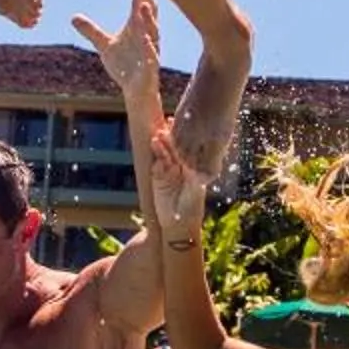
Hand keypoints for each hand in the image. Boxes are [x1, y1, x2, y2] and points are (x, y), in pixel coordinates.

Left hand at [73, 0, 160, 100]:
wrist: (136, 90)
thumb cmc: (125, 65)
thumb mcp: (104, 45)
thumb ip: (91, 31)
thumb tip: (73, 17)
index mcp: (137, 26)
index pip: (139, 1)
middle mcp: (147, 34)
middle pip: (147, 10)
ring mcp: (150, 49)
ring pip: (151, 31)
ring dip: (147, 18)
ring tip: (142, 5)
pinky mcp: (150, 66)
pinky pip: (151, 55)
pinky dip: (149, 47)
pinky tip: (147, 40)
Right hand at [149, 124, 208, 242]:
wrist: (178, 224)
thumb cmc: (191, 207)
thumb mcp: (195, 192)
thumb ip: (193, 179)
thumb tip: (192, 169)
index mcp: (192, 166)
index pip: (189, 148)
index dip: (185, 137)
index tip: (182, 126)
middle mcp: (180, 166)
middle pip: (175, 148)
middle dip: (171, 137)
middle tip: (167, 124)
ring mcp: (168, 171)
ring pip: (164, 155)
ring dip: (161, 145)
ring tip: (157, 136)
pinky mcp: (157, 178)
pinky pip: (156, 165)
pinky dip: (155, 156)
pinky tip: (153, 147)